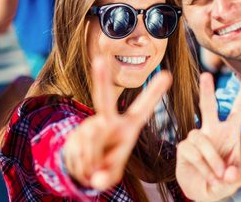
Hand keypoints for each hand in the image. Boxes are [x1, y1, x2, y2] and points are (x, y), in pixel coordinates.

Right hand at [63, 58, 170, 189]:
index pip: (143, 109)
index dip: (154, 93)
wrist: (82, 168)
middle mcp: (108, 121)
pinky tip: (84, 164)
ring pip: (91, 141)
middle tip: (99, 61)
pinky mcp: (73, 134)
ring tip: (95, 167)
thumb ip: (106, 177)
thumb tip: (95, 179)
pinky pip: (78, 151)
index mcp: (128, 127)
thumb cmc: (106, 164)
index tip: (167, 74)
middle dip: (101, 80)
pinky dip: (82, 165)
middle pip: (103, 100)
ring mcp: (89, 126)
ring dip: (93, 161)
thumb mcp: (111, 173)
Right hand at [176, 71, 240, 200]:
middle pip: (208, 106)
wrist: (204, 191)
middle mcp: (213, 130)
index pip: (239, 109)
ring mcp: (197, 138)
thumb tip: (228, 172)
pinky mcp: (184, 147)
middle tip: (206, 75)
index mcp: (231, 132)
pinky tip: (207, 176)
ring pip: (199, 137)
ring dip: (211, 158)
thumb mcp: (235, 182)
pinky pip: (192, 152)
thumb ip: (236, 178)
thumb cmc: (223, 181)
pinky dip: (202, 167)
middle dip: (206, 90)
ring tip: (218, 176)